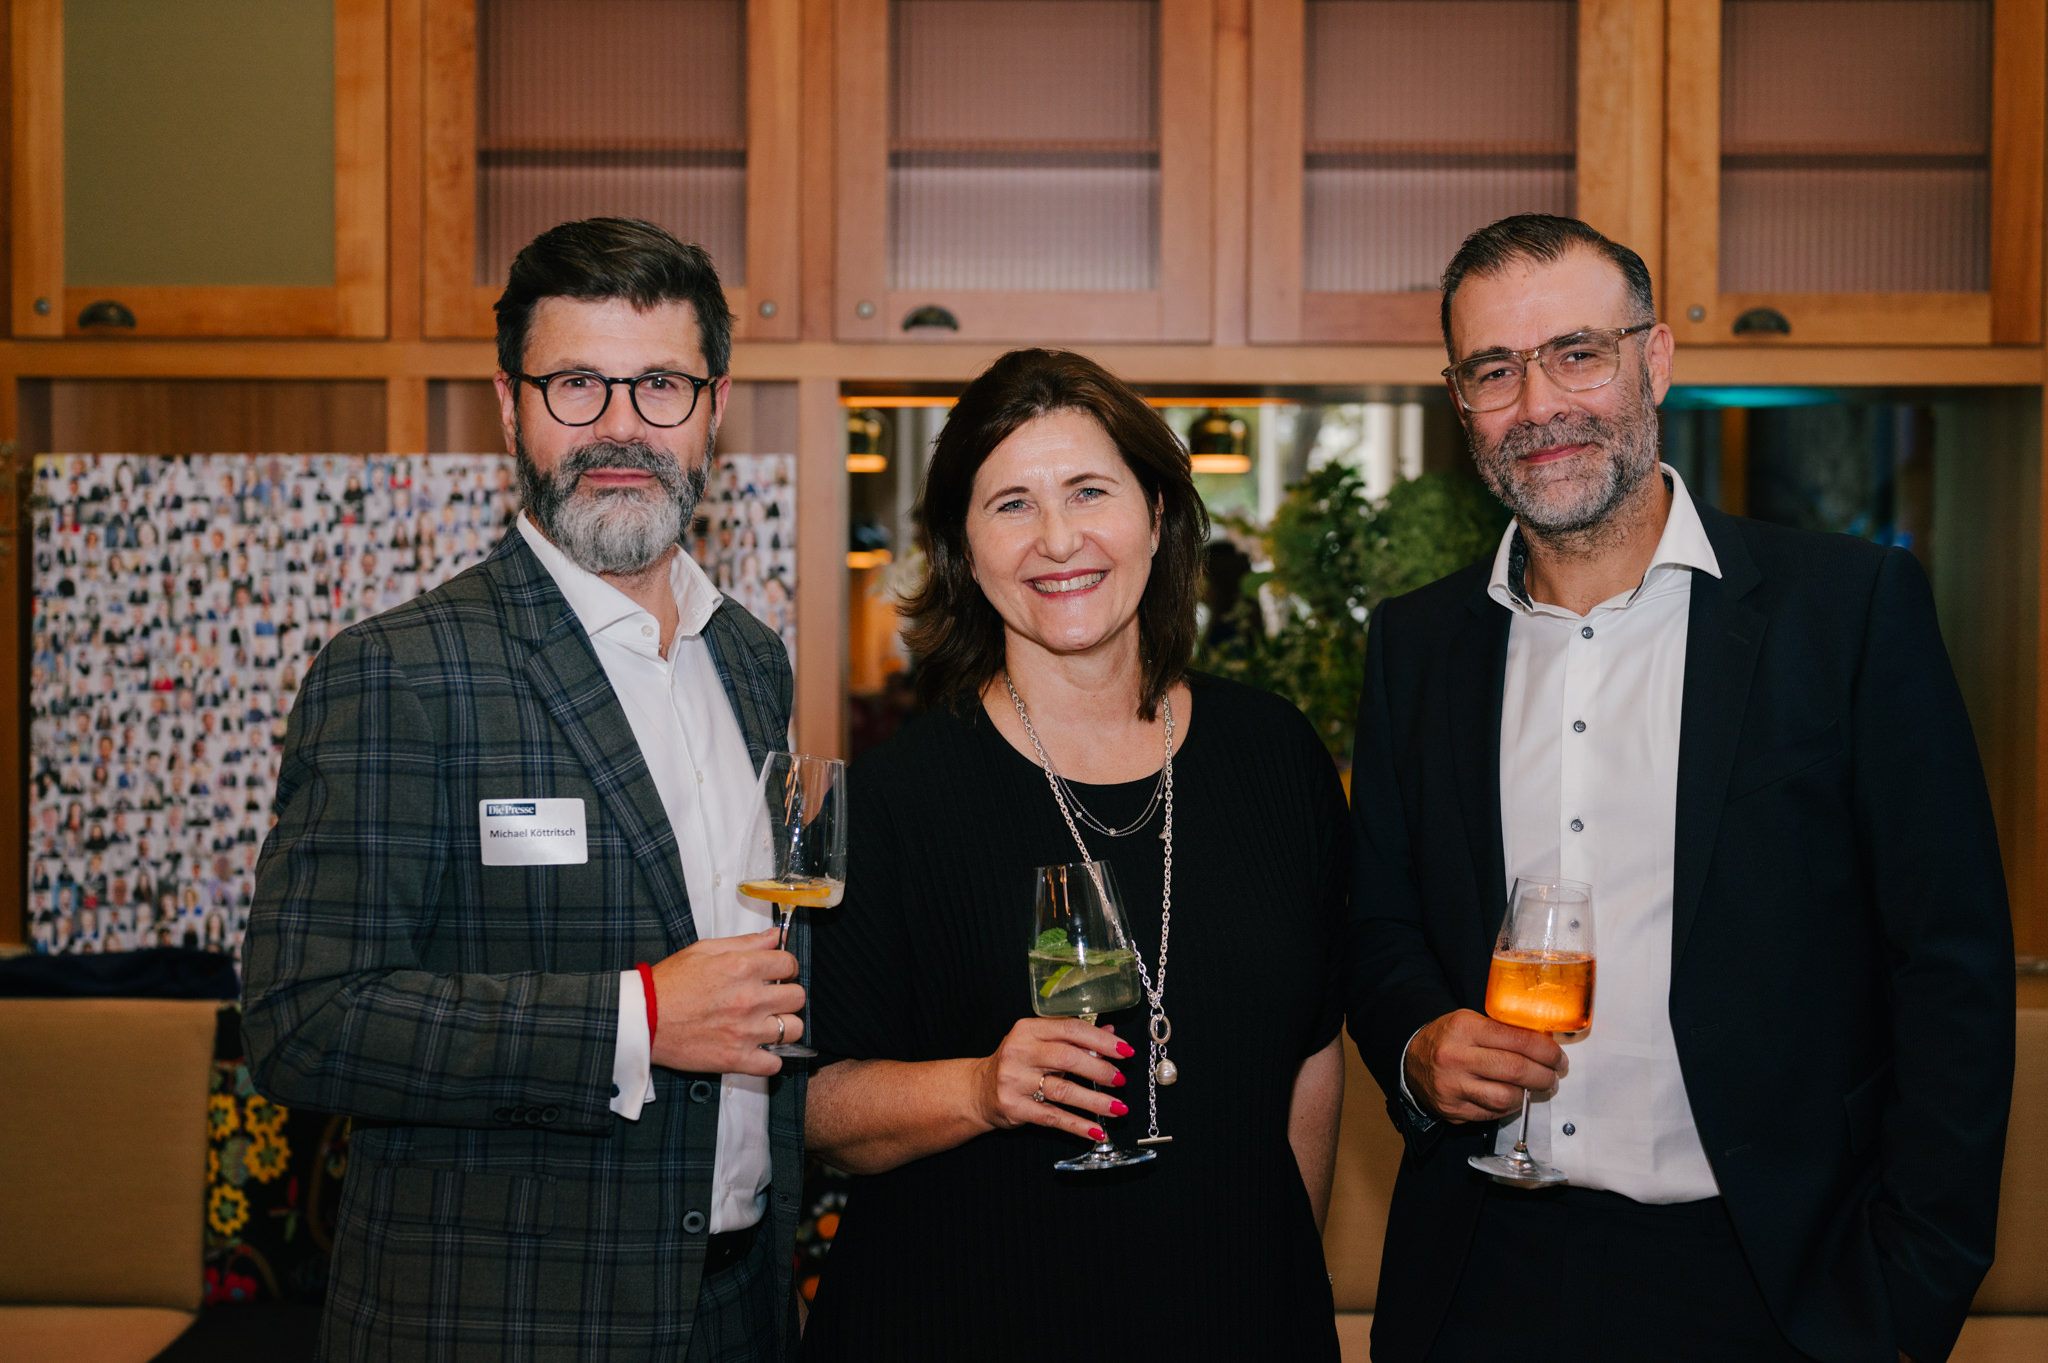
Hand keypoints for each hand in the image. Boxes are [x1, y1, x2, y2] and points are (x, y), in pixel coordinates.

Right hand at [648, 928, 804, 1077]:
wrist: (643, 1019)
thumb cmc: (669, 984)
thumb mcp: (705, 950)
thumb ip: (746, 942)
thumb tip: (775, 936)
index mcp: (742, 968)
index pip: (790, 963)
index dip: (786, 966)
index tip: (779, 972)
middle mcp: (748, 999)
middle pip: (797, 997)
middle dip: (787, 994)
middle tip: (772, 998)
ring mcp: (744, 1031)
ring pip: (794, 1029)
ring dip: (784, 1025)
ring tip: (767, 1023)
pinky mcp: (736, 1058)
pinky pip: (774, 1063)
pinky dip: (770, 1058)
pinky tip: (758, 1048)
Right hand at [972, 1018, 1133, 1142]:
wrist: (977, 1090)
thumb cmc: (1016, 1063)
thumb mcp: (1039, 1042)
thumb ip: (1072, 1037)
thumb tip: (1111, 1034)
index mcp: (1027, 1029)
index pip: (1070, 1029)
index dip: (1101, 1040)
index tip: (1125, 1051)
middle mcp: (1019, 1052)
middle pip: (1068, 1058)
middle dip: (1100, 1070)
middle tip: (1121, 1080)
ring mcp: (1014, 1080)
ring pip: (1063, 1091)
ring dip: (1095, 1101)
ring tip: (1119, 1108)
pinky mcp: (1014, 1107)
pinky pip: (1053, 1117)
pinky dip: (1078, 1125)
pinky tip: (1097, 1131)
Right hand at [1403, 1008, 1564, 1123]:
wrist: (1410, 1060)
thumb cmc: (1448, 1039)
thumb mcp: (1470, 1022)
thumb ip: (1503, 1031)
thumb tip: (1545, 1045)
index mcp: (1464, 1028)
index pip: (1517, 1039)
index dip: (1546, 1051)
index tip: (1558, 1058)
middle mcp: (1456, 1057)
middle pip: (1515, 1070)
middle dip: (1543, 1075)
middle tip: (1553, 1076)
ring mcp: (1453, 1086)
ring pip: (1505, 1098)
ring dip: (1527, 1095)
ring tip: (1532, 1089)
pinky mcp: (1452, 1110)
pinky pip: (1492, 1114)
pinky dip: (1507, 1107)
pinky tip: (1510, 1097)